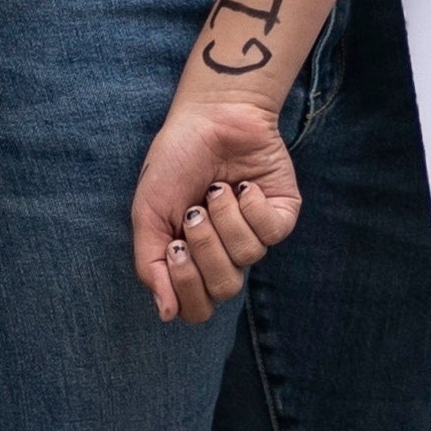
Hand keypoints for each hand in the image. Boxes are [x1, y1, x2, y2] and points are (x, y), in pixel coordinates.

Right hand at [127, 93, 303, 321]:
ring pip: (247, 257)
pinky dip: (252, 206)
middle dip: (206, 248)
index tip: (173, 246)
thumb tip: (165, 314)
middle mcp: (225, 253)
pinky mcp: (282, 215)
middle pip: (223, 288)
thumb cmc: (175, 161)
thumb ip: (151, 265)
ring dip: (226, 218)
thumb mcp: (148, 213)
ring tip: (217, 189)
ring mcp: (255, 235)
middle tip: (194, 212)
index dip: (186, 286)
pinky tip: (243, 185)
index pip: (197, 308)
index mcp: (192, 259)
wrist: (210, 115)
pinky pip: (272, 233)